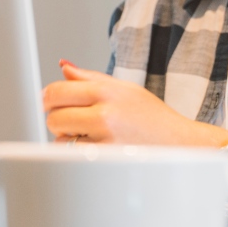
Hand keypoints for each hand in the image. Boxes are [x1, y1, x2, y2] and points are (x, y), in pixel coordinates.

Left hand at [41, 60, 227, 146]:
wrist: (180, 143)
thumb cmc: (152, 116)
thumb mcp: (124, 89)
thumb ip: (90, 78)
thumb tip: (64, 66)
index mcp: (105, 91)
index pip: (56, 91)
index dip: (47, 98)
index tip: (49, 103)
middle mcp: (104, 113)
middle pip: (54, 116)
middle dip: (58, 120)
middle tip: (74, 122)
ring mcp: (105, 139)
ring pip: (61, 140)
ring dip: (68, 140)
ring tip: (91, 137)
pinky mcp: (107, 160)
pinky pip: (75, 157)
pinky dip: (79, 155)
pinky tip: (97, 149)